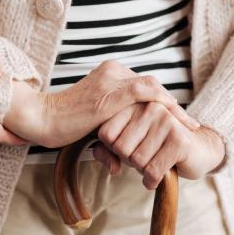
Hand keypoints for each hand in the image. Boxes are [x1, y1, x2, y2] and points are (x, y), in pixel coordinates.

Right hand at [3, 60, 199, 148]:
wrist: (42, 119)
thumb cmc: (62, 125)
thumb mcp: (94, 124)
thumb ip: (110, 132)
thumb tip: (118, 163)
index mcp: (110, 73)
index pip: (145, 86)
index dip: (165, 104)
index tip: (179, 121)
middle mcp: (113, 72)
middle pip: (153, 86)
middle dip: (174, 107)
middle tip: (191, 125)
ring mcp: (111, 81)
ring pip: (153, 88)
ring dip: (174, 108)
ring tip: (190, 126)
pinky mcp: (109, 94)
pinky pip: (144, 93)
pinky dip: (162, 104)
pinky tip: (175, 117)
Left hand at [92, 102, 225, 187]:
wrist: (198, 150)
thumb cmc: (157, 147)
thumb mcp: (129, 145)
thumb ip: (107, 151)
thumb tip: (111, 167)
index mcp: (134, 104)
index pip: (105, 134)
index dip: (113, 149)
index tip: (129, 148)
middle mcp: (149, 108)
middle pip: (120, 148)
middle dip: (129, 161)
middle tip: (143, 158)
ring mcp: (166, 121)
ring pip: (137, 160)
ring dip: (142, 171)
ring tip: (152, 163)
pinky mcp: (179, 140)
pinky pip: (153, 170)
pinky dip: (151, 181)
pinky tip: (155, 179)